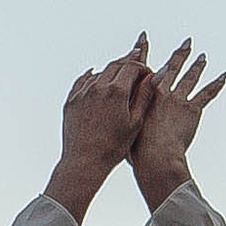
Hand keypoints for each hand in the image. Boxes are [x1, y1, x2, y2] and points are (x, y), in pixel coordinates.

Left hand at [45, 37, 150, 218]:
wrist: (84, 162)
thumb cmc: (113, 147)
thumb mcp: (135, 122)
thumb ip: (145, 95)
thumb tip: (155, 76)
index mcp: (116, 91)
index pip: (132, 66)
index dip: (142, 67)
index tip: (148, 73)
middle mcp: (98, 87)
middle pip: (115, 65)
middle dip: (127, 63)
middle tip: (136, 63)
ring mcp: (82, 92)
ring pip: (99, 72)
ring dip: (111, 71)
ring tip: (119, 74)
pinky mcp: (71, 100)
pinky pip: (82, 81)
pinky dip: (92, 76)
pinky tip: (95, 75)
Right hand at [131, 38, 225, 212]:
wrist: (155, 156)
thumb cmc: (139, 149)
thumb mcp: (126, 129)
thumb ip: (125, 118)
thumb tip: (117, 119)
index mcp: (143, 95)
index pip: (143, 68)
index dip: (143, 52)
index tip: (143, 40)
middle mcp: (161, 92)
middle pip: (172, 67)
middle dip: (180, 54)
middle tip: (187, 42)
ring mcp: (177, 99)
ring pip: (190, 78)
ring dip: (197, 66)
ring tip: (203, 57)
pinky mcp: (191, 109)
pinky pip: (207, 93)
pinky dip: (216, 84)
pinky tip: (223, 76)